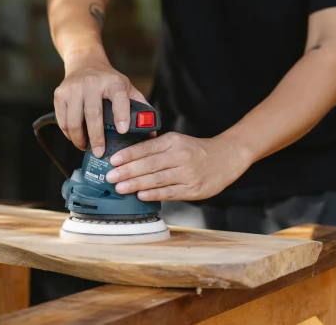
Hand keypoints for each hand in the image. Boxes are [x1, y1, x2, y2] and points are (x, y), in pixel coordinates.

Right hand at [54, 48, 147, 154]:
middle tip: (100, 153)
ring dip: (79, 139)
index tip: (123, 130)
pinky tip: (76, 138)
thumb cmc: (108, 80)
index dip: (121, 114)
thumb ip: (140, 107)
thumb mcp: (127, 87)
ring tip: (86, 148)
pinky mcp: (59, 94)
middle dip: (96, 137)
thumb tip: (152, 133)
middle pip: (93, 114)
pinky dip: (68, 134)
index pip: (119, 96)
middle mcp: (92, 83)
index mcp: (113, 82)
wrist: (84, 62)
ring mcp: (73, 88)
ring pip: (74, 121)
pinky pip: (62, 121)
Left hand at [105, 132, 251, 200]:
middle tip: (110, 176)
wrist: (225, 158)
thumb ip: (157, 147)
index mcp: (173, 141)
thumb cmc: (195, 150)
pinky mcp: (193, 189)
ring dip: (136, 184)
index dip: (129, 154)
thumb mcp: (177, 140)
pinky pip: (169, 192)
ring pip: (157, 179)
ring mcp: (187, 173)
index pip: (147, 147)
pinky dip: (154, 194)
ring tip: (120, 187)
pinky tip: (141, 195)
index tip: (113, 160)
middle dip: (128, 171)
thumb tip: (129, 156)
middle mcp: (180, 156)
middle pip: (149, 164)